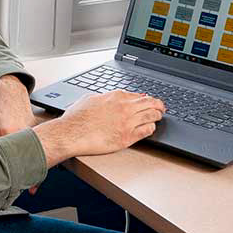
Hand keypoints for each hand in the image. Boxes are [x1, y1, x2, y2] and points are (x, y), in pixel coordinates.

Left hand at [0, 75, 39, 191]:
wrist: (12, 94)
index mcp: (6, 132)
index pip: (3, 157)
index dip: (0, 172)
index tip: (0, 185)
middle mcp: (21, 134)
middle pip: (20, 161)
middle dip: (18, 178)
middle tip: (14, 193)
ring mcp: (32, 135)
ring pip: (33, 159)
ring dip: (31, 174)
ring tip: (28, 189)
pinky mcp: (38, 135)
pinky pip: (39, 154)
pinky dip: (38, 166)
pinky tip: (36, 181)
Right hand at [33, 90, 164, 166]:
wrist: (71, 133)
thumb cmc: (76, 117)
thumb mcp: (89, 99)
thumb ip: (103, 97)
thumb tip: (108, 97)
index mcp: (116, 96)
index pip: (138, 95)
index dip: (145, 98)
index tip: (147, 100)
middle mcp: (124, 107)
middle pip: (150, 103)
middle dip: (158, 104)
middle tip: (161, 107)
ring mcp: (127, 122)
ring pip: (152, 116)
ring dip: (157, 116)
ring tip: (158, 117)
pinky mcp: (127, 137)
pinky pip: (147, 131)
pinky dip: (151, 128)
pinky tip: (150, 128)